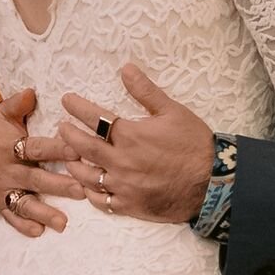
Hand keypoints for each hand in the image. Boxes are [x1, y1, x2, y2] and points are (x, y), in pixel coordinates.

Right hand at [0, 86, 76, 237]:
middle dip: (57, 186)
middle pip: (33, 179)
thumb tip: (31, 93)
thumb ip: (17, 104)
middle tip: (80, 191)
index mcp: (9, 146)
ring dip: (43, 212)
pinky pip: (11, 217)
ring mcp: (3, 189)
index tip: (75, 151)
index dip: (54, 150)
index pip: (34, 148)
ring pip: (23, 203)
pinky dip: (23, 225)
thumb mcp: (3, 114)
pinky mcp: (0, 203)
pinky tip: (39, 232)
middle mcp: (6, 170)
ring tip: (63, 223)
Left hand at [53, 63, 210, 222]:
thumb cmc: (194, 144)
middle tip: (61, 127)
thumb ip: (146, 91)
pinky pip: (101, 201)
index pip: (94, 118)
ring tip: (68, 157)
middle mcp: (121, 161)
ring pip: (87, 176)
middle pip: (83, 147)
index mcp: (130, 136)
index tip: (67, 100)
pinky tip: (87, 186)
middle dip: (68, 135)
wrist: (213, 183)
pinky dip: (90, 193)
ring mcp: (123, 186)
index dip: (77, 107)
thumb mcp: (173, 111)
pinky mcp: (130, 206)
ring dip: (73, 165)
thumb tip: (126, 68)